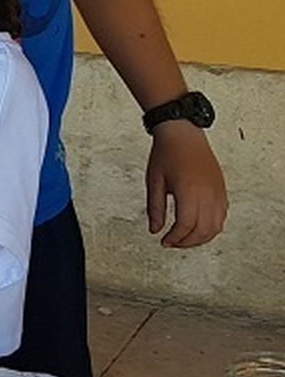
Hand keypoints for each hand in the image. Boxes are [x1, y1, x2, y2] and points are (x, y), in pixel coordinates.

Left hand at [146, 122, 226, 247]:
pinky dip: (212, 226)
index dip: (175, 238)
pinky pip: (222, 215)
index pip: (185, 226)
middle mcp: (207, 193)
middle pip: (203, 230)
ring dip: (201, 237)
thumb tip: (154, 230)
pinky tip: (198, 226)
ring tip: (184, 238)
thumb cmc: (167, 154)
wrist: (183, 134)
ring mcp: (218, 192)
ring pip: (216, 226)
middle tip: (173, 243)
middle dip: (187, 242)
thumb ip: (155, 208)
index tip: (164, 242)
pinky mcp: (222, 189)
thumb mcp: (154, 182)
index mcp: (189, 191)